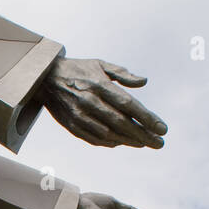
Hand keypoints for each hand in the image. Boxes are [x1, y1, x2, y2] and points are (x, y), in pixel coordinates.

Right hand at [42, 57, 167, 148]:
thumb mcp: (101, 64)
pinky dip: (111, 142)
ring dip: (129, 141)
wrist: (45, 79)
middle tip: (159, 143)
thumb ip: (123, 74)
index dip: (147, 119)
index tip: (162, 129)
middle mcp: (90, 102)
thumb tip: (144, 81)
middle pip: (122, 123)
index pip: (128, 105)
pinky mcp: (72, 126)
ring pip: (110, 134)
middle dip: (143, 135)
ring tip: (144, 143)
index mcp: (99, 84)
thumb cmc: (78, 70)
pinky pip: (95, 139)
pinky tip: (122, 142)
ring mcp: (80, 116)